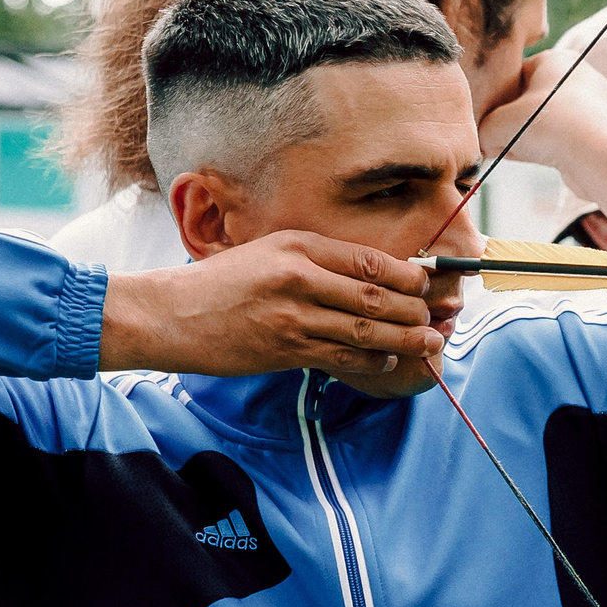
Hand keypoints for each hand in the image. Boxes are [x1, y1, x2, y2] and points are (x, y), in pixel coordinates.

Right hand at [103, 232, 448, 393]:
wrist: (169, 315)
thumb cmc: (221, 285)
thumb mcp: (268, 254)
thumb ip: (314, 262)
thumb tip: (370, 276)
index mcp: (297, 246)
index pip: (370, 259)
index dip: (408, 275)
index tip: (427, 284)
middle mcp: (299, 277)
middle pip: (377, 294)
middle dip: (415, 309)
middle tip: (437, 318)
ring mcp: (293, 315)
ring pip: (367, 329)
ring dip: (405, 338)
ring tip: (430, 341)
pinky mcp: (286, 349)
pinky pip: (344, 357)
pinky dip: (372, 360)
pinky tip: (388, 359)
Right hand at [477, 49, 606, 171]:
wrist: (600, 157)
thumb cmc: (550, 126)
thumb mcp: (499, 123)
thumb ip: (485, 128)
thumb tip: (484, 141)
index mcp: (557, 60)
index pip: (517, 74)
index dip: (498, 98)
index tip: (488, 118)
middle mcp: (579, 77)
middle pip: (533, 100)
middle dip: (513, 121)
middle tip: (496, 138)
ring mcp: (593, 106)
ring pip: (549, 122)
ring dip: (529, 138)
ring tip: (512, 152)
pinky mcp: (600, 134)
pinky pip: (565, 139)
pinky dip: (549, 149)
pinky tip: (534, 160)